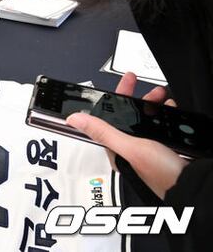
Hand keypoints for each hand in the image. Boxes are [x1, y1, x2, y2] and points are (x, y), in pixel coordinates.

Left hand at [66, 72, 187, 198]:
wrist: (194, 186)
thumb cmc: (163, 175)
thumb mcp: (130, 147)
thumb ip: (103, 132)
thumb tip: (74, 119)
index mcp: (117, 150)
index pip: (110, 117)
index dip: (116, 98)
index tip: (124, 82)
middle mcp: (131, 149)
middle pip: (128, 116)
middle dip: (137, 98)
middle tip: (143, 85)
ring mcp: (148, 148)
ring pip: (145, 120)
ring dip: (152, 105)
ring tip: (161, 97)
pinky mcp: (164, 149)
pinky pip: (160, 127)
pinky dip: (165, 116)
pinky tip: (170, 110)